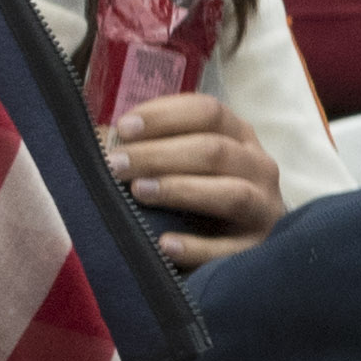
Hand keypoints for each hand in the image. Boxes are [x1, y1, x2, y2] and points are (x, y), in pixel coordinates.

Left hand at [107, 85, 284, 266]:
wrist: (239, 243)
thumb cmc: (193, 190)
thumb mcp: (175, 160)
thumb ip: (144, 146)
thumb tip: (95, 138)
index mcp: (235, 135)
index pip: (207, 111)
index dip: (164, 116)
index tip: (123, 128)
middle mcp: (257, 166)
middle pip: (214, 150)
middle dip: (159, 155)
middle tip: (115, 164)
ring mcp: (265, 208)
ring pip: (232, 193)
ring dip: (181, 190)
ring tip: (139, 192)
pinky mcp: (260, 248)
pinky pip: (233, 250)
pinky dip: (198, 247)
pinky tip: (165, 245)